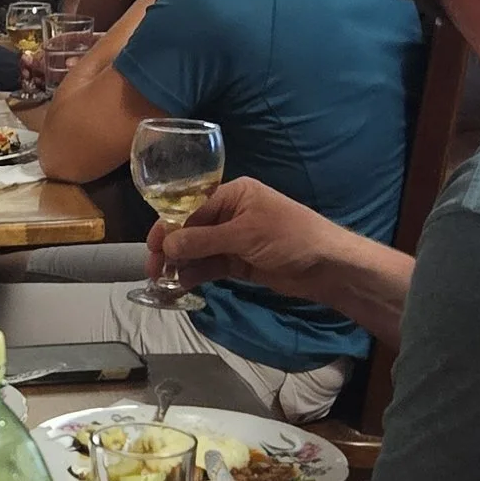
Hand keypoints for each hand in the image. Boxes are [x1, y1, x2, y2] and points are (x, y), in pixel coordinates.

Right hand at [150, 175, 330, 300]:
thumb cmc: (290, 237)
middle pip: (191, 230)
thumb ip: (203, 240)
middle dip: (171, 249)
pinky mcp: (240, 263)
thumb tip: (166, 245)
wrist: (328, 266)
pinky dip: (197, 275)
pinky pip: (211, 266)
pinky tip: (182, 285)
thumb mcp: (244, 235)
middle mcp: (231, 214)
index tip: (151, 247)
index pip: (190, 208)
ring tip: (163, 282)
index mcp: (233, 195)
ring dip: (181, 265)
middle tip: (154, 270)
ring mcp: (235, 240)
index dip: (168, 227)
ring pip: (199, 251)